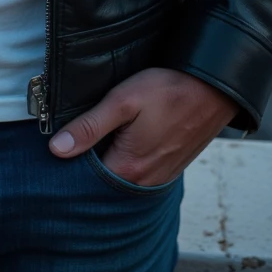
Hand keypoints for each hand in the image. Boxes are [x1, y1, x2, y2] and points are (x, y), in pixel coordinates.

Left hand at [48, 67, 237, 185]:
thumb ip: (90, 126)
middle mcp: (144, 183)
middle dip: (88, 164)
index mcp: (129, 169)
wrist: (214, 89)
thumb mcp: (123, 101)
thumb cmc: (168, 90)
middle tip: (78, 139)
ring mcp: (160, 178)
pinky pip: (140, 173)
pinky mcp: (170, 169)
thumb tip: (57, 149)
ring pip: (122, 177)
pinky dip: (127, 162)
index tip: (59, 147)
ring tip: (101, 137)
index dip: (70, 162)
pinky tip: (124, 141)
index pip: (85, 180)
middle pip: (104, 181)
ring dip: (109, 162)